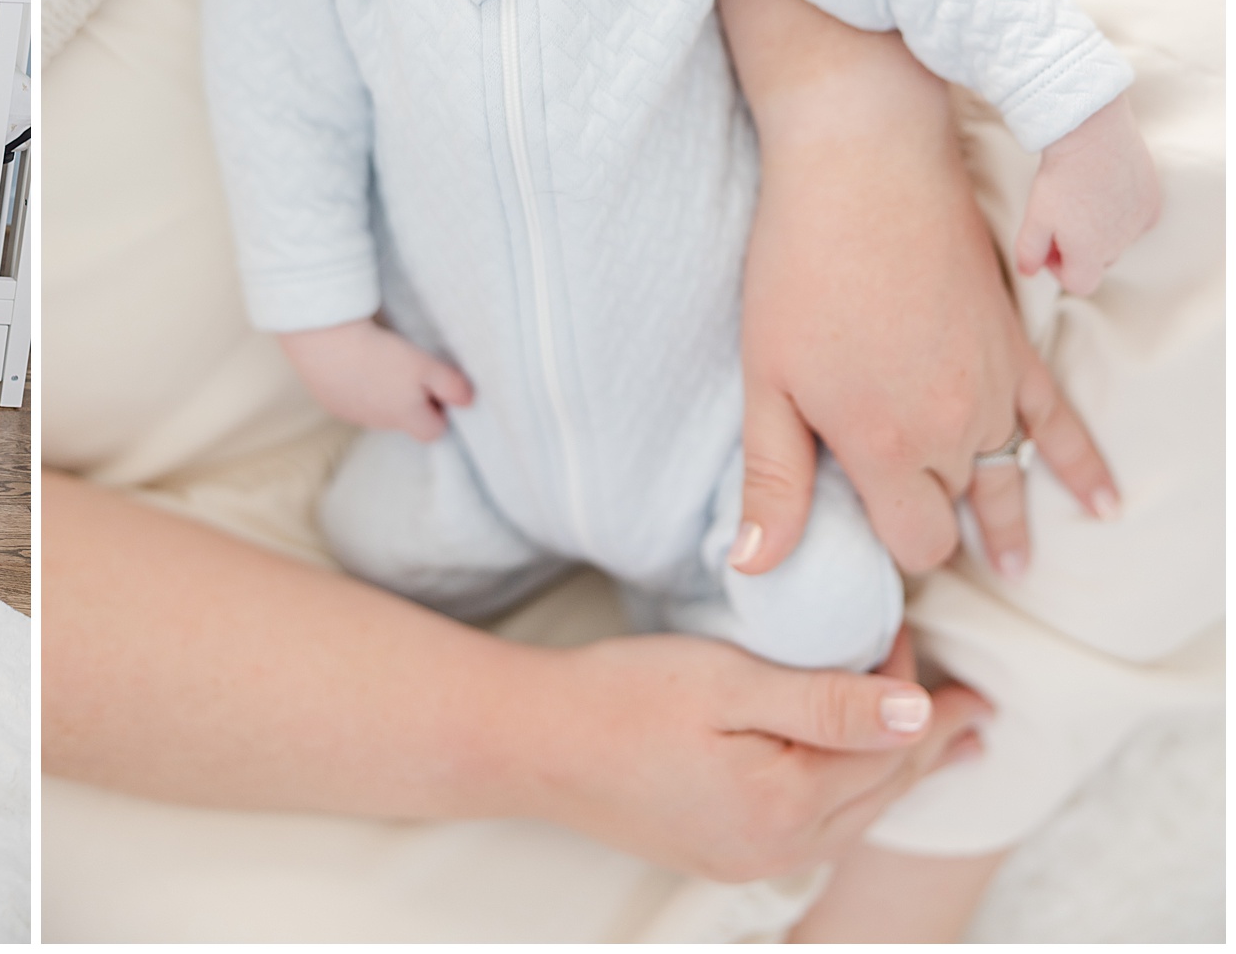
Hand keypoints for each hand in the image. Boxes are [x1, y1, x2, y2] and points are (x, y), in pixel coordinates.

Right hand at [279, 318, 472, 439]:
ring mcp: (351, 413)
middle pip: (404, 421)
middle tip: (407, 369)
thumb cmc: (378, 354)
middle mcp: (379, 422)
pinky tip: (354, 362)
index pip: (433, 431)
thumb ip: (451, 386)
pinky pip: (351, 399)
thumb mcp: (425, 365)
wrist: (325, 340)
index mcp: (405, 417)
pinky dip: (356, 385)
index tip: (434, 387)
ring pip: (376, 410)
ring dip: (381, 393)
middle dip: (410, 401)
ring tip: (378, 362)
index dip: (439, 411)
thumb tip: (468, 401)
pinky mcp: (330, 400)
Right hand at [527, 627, 988, 883]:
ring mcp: (749, 861)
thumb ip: (826, 701)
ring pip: (853, 817)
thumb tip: (920, 713)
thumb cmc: (620, 697)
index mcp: (788, 806)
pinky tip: (853, 779)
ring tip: (940, 743)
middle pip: (880, 793)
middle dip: (926, 743)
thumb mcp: (727, 682)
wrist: (532, 743)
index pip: (885, 745)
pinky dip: (850, 796)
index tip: (932, 645)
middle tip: (974, 704)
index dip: (916, 692)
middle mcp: (780, 850)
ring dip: (895, 774)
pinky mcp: (722, 856)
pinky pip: (815, 829)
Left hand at [720, 0, 1117, 578]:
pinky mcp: (1015, 348)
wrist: (861, 169)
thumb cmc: (796, 267)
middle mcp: (950, 428)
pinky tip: (1104, 506)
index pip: (914, 545)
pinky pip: (1063, 424)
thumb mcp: (763, 379)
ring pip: (1006, 479)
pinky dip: (1083, 470)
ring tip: (1014, 563)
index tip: (869, 546)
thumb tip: (753, 568)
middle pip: (955, 512)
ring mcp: (992, 389)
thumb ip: (771, 480)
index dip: (893, 551)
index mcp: (882, 444)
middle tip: (911, 535)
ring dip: (1003, 517)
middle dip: (933, 526)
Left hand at [1017, 94, 1160, 293]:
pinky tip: (1104, 188)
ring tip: (1080, 198)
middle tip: (1059, 216)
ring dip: (1100, 230)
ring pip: (1117, 240)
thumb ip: (1029, 251)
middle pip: (1098, 262)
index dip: (1059, 269)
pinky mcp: (1153, 203)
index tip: (1047, 243)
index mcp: (1091, 253)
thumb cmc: (1060, 177)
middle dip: (1078, 248)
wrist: (1093, 134)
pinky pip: (1135, 220)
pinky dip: (1120, 212)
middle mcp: (1122, 244)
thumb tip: (1028, 273)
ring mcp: (1141, 223)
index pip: (1080, 283)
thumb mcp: (1035, 217)